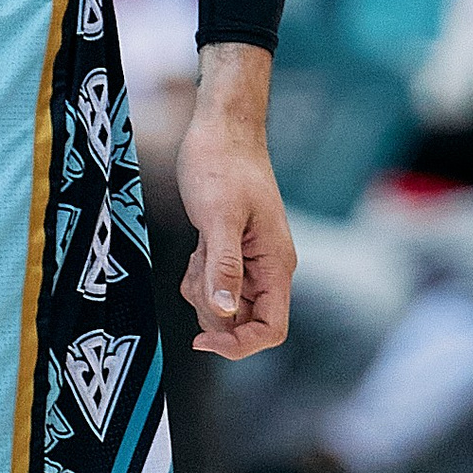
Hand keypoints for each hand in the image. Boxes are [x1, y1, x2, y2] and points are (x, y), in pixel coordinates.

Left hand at [174, 50, 293, 360]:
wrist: (221, 128)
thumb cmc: (222, 164)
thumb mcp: (218, 217)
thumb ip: (223, 267)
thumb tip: (225, 314)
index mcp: (277, 265)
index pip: (271, 330)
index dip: (238, 345)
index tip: (200, 340)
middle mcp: (268, 269)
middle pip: (240, 322)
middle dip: (210, 308)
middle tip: (196, 266)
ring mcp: (250, 262)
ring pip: (221, 305)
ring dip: (201, 288)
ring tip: (198, 248)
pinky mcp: (231, 252)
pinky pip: (211, 284)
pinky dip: (196, 274)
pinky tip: (196, 244)